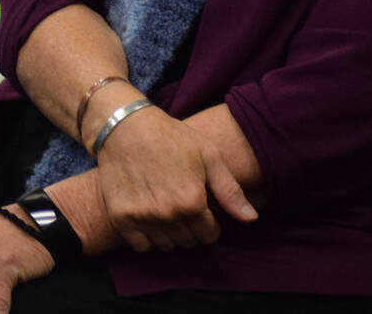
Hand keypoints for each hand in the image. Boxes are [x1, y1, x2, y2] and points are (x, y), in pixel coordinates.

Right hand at [94, 104, 256, 252]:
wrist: (122, 125)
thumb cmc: (170, 136)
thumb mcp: (207, 154)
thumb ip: (230, 190)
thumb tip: (250, 218)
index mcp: (192, 201)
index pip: (209, 235)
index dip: (209, 224)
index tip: (201, 210)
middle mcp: (168, 214)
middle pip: (188, 242)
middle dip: (190, 229)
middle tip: (183, 209)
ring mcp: (142, 217)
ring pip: (166, 246)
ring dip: (170, 235)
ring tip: (167, 213)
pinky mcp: (121, 216)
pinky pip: (141, 246)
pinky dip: (147, 238)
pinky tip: (149, 218)